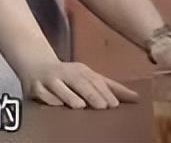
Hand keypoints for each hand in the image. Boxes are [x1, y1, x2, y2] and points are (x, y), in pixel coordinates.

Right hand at [22, 60, 139, 108]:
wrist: (34, 64)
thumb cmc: (67, 76)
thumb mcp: (89, 77)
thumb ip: (111, 88)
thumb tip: (137, 98)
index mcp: (79, 71)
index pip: (94, 81)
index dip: (104, 92)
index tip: (114, 104)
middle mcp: (64, 73)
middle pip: (78, 82)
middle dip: (89, 93)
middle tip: (102, 106)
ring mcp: (48, 79)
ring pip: (58, 88)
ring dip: (68, 96)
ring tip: (79, 105)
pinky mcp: (33, 87)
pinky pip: (41, 93)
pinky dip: (49, 99)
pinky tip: (56, 104)